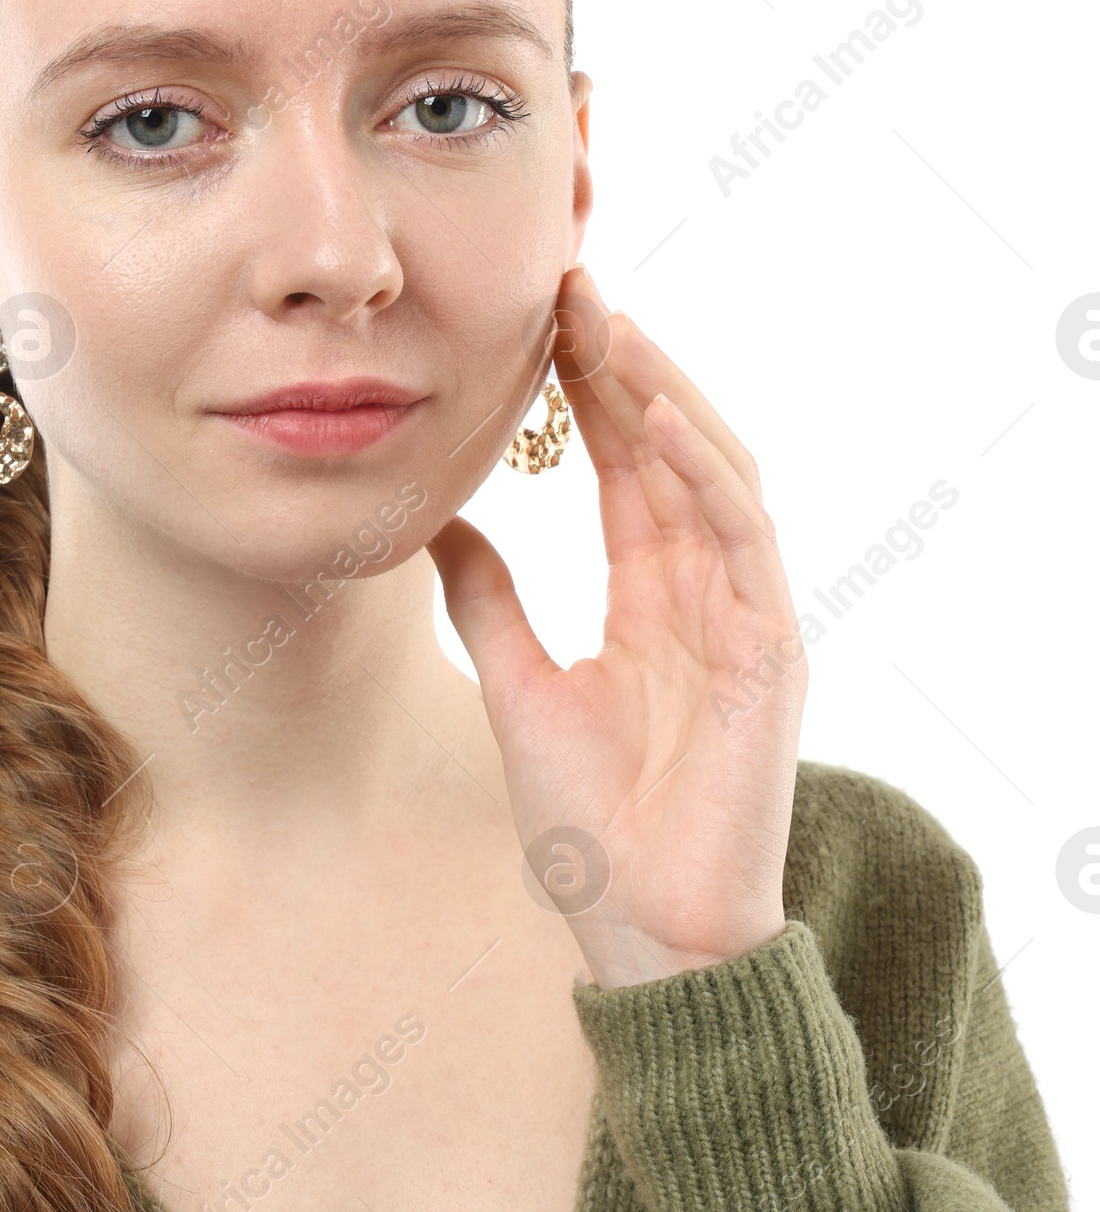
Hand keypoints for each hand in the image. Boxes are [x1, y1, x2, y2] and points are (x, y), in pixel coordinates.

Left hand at [428, 264, 807, 992]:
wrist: (643, 929)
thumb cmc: (594, 828)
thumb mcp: (519, 688)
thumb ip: (491, 600)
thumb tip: (440, 520)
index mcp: (655, 598)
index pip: (627, 466)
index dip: (591, 389)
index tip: (545, 316)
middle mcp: (708, 591)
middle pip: (671, 450)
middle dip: (625, 364)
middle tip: (572, 282)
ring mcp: (746, 616)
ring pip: (716, 474)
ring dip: (666, 394)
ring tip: (610, 323)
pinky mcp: (770, 652)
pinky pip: (743, 540)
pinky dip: (705, 473)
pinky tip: (659, 417)